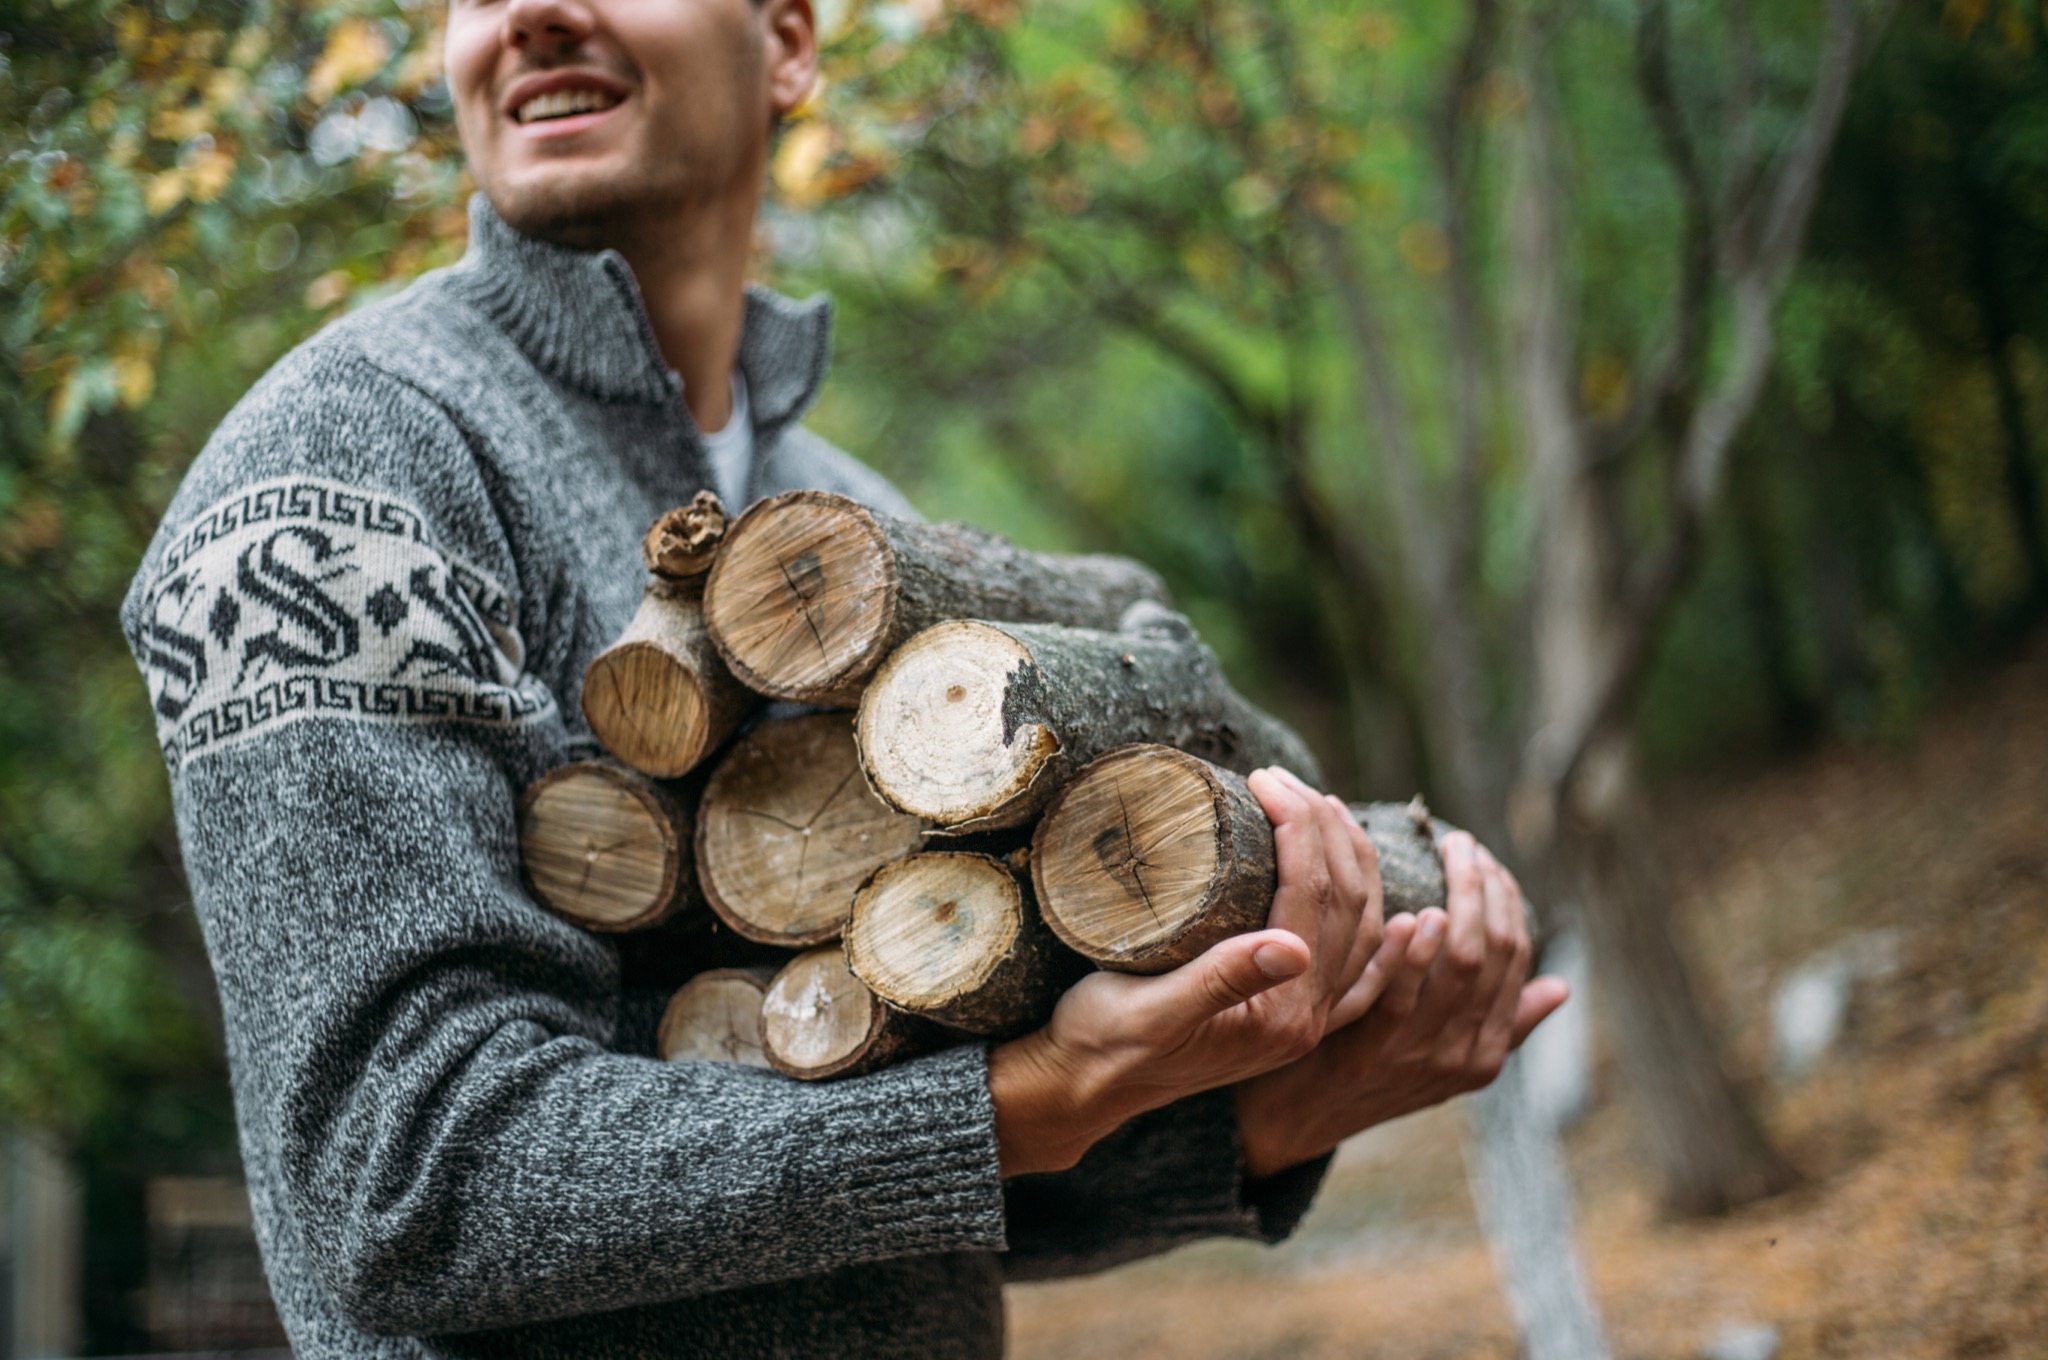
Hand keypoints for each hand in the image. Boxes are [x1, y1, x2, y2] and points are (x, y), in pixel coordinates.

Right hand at [988, 765, 1382, 1177]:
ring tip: (1323, 807)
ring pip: (1359, 927)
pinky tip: (1378, 902)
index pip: (1313, 898)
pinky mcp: (1287, 1016)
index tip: (1262, 780)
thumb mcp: (1150, 1010)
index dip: (1298, 828)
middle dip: (1324, 829)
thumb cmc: (1103, 1043)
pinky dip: (1372, 927)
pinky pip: (1354, 966)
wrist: (1083, 1088)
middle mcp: (1306, 1020)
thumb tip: (1295, 946)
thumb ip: (1221, 980)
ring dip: (1351, 861)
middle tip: (1282, 778)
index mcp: (1282, 1016)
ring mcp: (1303, 1020)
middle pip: (1346, 903)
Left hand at [1232, 833, 1570, 1178]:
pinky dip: (1414, 950)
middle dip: (1486, 889)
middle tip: (1464, 843)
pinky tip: (1413, 914)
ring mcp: (1420, 1057)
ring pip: (1461, 966)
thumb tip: (1561, 988)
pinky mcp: (1372, 1054)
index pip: (1516, 960)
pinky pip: (1403, 993)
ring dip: (1460, 902)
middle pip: (1495, 955)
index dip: (1508, 903)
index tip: (1490, 861)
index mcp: (1486, 1052)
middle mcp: (1463, 1057)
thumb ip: (1498, 1023)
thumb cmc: (1368, 1066)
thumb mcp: (1442, 1054)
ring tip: (1449, 857)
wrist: (1296, 1119)